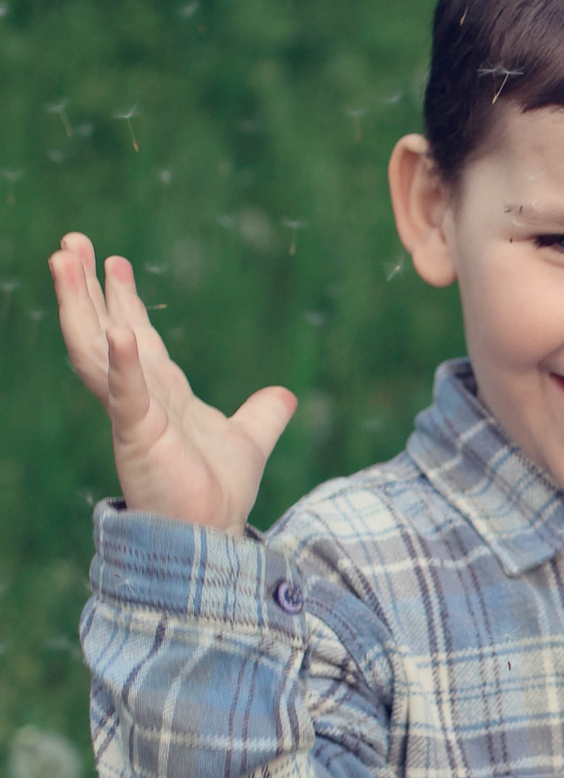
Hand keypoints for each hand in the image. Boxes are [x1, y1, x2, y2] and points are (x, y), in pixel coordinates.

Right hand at [49, 233, 297, 533]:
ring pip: (97, 349)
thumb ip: (264, 414)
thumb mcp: (250, 439)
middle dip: (87, 288)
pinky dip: (123, 362)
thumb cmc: (217, 493)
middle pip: (105, 330)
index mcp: (161, 393)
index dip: (123, 299)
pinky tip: (120, 331)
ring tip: (66, 261)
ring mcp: (134, 414)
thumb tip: (283, 395)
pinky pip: (127, 393)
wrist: (211, 534)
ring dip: (81, 305)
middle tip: (70, 242)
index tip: (112, 261)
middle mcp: (140, 397)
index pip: (137, 335)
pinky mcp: (139, 435)